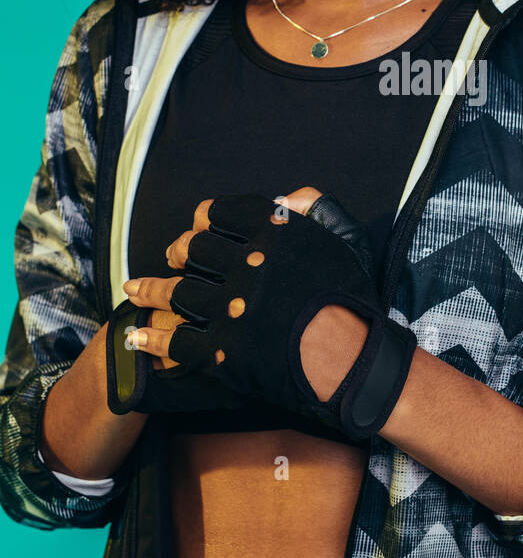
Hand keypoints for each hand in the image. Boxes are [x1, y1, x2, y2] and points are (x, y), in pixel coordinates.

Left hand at [126, 189, 370, 398]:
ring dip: (150, 291)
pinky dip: (152, 337)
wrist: (354, 360)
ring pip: (177, 293)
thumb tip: (284, 197)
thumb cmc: (352, 301)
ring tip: (134, 290)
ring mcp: (231, 307)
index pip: (222, 213)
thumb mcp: (341, 241)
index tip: (198, 225)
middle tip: (171, 258)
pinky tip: (136, 335)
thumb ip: (313, 210)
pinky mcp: (222, 349)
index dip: (204, 218)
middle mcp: (247, 265)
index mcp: (273, 233)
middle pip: (194, 250)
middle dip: (178, 252)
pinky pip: (177, 339)